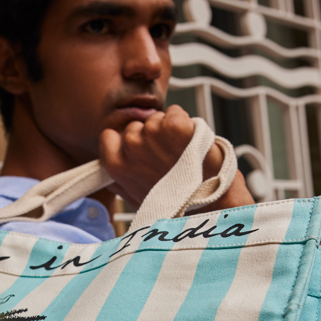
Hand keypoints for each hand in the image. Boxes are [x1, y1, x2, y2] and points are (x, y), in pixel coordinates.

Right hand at [99, 104, 253, 211]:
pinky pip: (176, 112)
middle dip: (150, 137)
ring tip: (182, 156)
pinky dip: (185, 122)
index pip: (109, 136)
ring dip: (169, 131)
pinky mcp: (175, 125)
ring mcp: (152, 134)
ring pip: (157, 118)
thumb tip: (110, 179)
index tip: (142, 151)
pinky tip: (191, 143)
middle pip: (136, 126)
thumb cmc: (177, 209)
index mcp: (117, 165)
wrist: (210, 208)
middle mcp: (131, 146)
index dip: (126, 141)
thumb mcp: (137, 201)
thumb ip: (120, 184)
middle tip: (168, 159)